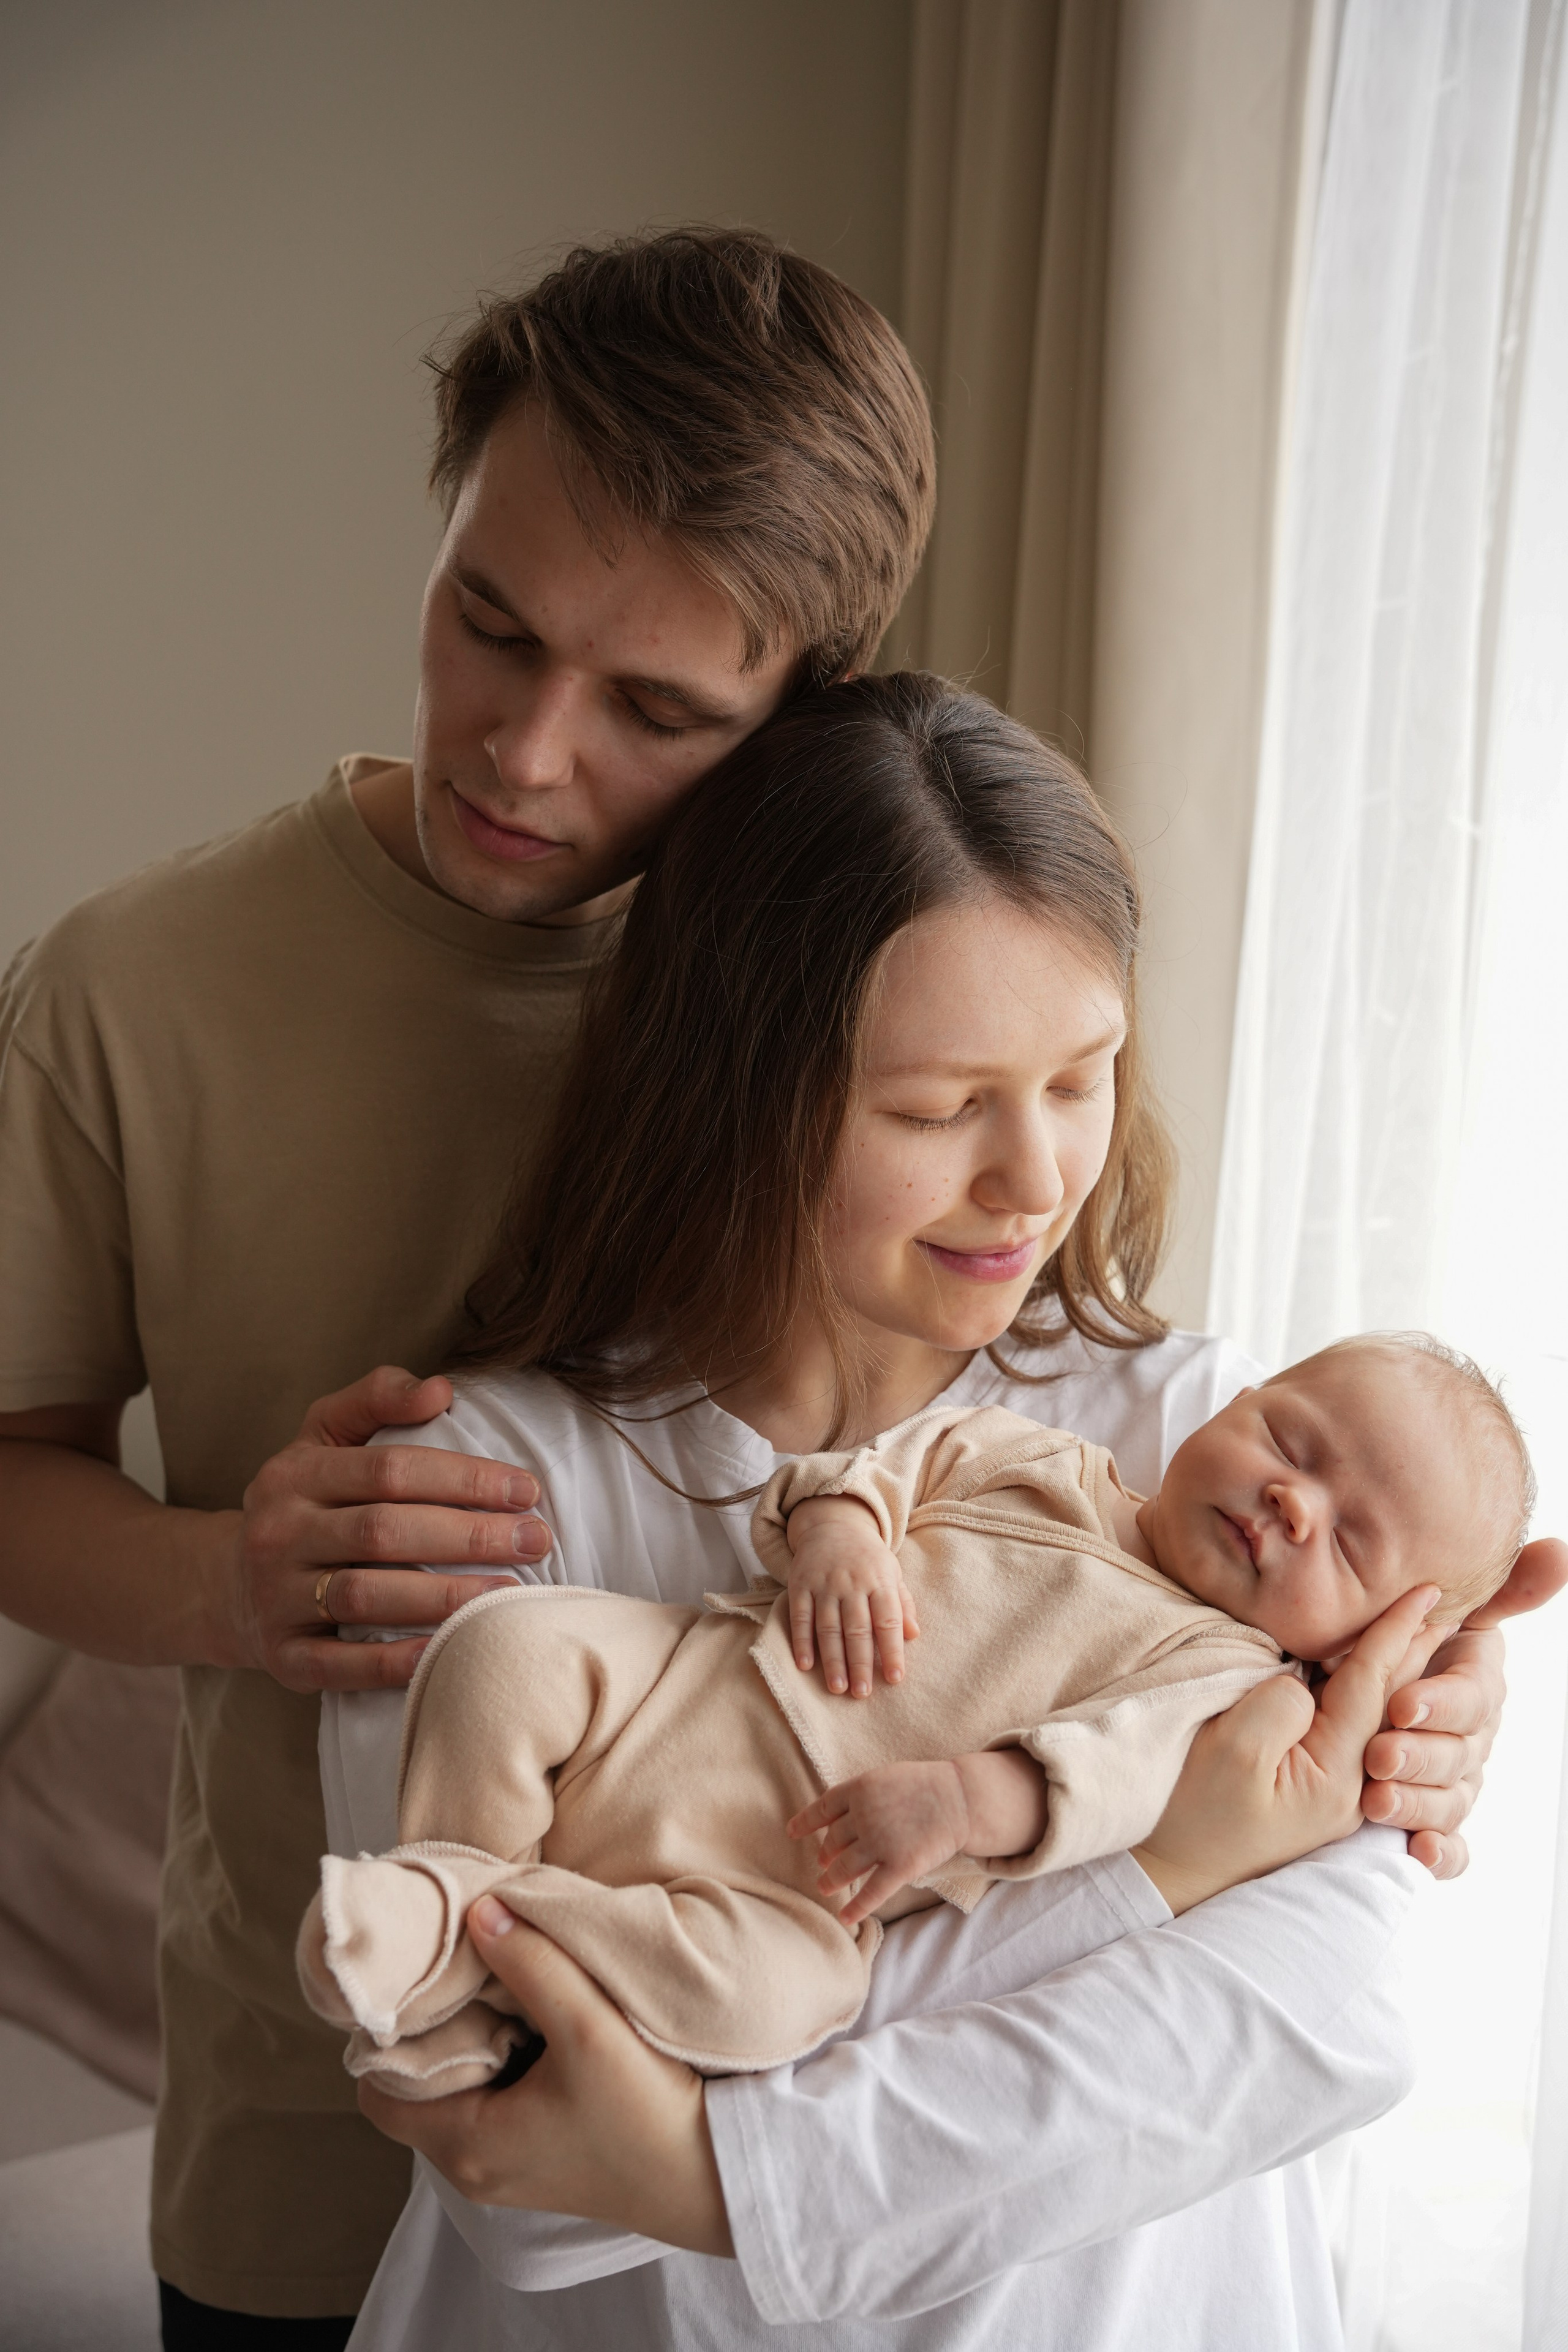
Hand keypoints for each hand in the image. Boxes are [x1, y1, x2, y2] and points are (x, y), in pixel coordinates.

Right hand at [212, 1366, 552, 1692]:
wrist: (227, 1584)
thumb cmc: (305, 1501)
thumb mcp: (324, 1435)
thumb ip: (378, 1397)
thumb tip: (440, 1389)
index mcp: (294, 1474)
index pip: (390, 1469)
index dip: (464, 1478)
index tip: (526, 1490)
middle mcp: (278, 1533)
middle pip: (384, 1531)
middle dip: (469, 1536)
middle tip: (535, 1541)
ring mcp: (275, 1598)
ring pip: (366, 1596)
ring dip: (444, 1596)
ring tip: (509, 1593)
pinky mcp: (282, 1657)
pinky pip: (341, 1665)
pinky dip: (396, 1662)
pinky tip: (449, 1650)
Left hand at [357, 1895, 732, 2256]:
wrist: (710, 2177)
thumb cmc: (647, 2113)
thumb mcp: (588, 2026)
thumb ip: (532, 1963)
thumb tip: (479, 1910)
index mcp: (465, 2145)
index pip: (376, 2091)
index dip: (384, 2034)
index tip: (415, 1978)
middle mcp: (472, 2167)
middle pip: (412, 2089)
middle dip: (428, 2029)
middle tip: (455, 1968)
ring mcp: (505, 2168)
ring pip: (452, 2094)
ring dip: (467, 2041)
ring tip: (493, 1983)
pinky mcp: (537, 2160)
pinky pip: (487, 2104)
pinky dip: (496, 2062)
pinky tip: (529, 2020)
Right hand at [785, 1497, 918, 1697]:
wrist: (833, 1525)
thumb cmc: (868, 1558)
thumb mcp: (892, 1573)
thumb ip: (903, 1604)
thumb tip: (914, 1634)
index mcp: (879, 1581)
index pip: (888, 1620)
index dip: (892, 1650)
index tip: (895, 1679)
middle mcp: (852, 1583)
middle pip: (857, 1629)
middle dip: (860, 1663)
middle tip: (862, 1693)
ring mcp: (824, 1584)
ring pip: (828, 1627)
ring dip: (832, 1659)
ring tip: (837, 1687)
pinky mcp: (800, 1585)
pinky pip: (800, 1617)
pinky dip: (802, 1641)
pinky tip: (804, 1664)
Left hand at [789, 1760, 970, 1925]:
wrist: (961, 1797)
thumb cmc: (926, 1785)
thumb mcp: (886, 1778)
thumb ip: (862, 1795)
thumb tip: (839, 1815)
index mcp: (859, 1790)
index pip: (823, 1809)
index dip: (805, 1822)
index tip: (792, 1832)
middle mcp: (864, 1817)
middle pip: (834, 1842)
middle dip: (825, 1855)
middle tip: (821, 1864)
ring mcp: (881, 1842)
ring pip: (846, 1868)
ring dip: (832, 1880)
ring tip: (824, 1887)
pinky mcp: (900, 1866)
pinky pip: (872, 1893)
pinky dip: (857, 1908)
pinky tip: (845, 1917)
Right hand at [1131, 1583, 1441, 1914]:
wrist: (1169, 1871)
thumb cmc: (1192, 1811)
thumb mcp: (1231, 1751)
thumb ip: (1279, 1705)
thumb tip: (1303, 1683)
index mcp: (1336, 1775)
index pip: (1373, 1686)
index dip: (1397, 1632)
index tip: (1426, 1590)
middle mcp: (1350, 1787)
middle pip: (1389, 1702)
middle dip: (1416, 1649)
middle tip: (1443, 1600)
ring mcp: (1335, 1792)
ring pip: (1375, 1716)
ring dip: (1397, 1670)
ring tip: (1420, 1631)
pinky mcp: (1314, 1791)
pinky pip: (1352, 1731)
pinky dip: (1366, 1694)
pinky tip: (1367, 1675)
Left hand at [1361, 1535, 1567, 1876]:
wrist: (1382, 1689)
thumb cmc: (1418, 1645)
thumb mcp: (1451, 1609)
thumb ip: (1503, 1587)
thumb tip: (1559, 1551)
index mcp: (1477, 1689)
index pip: (1471, 1699)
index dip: (1441, 1704)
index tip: (1400, 1705)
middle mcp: (1473, 1739)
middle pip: (1457, 1756)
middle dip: (1419, 1756)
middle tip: (1378, 1756)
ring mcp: (1458, 1783)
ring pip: (1451, 1801)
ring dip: (1418, 1805)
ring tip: (1378, 1803)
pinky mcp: (1438, 1821)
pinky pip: (1452, 1847)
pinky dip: (1440, 1855)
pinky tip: (1419, 1856)